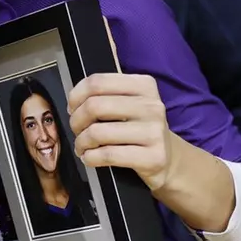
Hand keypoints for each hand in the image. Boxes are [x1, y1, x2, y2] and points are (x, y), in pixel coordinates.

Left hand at [66, 72, 174, 191]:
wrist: (168, 159)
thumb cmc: (139, 129)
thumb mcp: (129, 104)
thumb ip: (105, 95)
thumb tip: (74, 102)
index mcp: (144, 86)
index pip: (97, 82)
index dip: (76, 96)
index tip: (73, 108)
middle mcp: (152, 106)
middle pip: (95, 106)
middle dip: (76, 121)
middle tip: (76, 130)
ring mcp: (154, 132)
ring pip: (98, 132)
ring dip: (81, 142)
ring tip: (82, 147)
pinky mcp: (153, 157)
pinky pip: (108, 155)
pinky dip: (90, 158)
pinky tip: (90, 158)